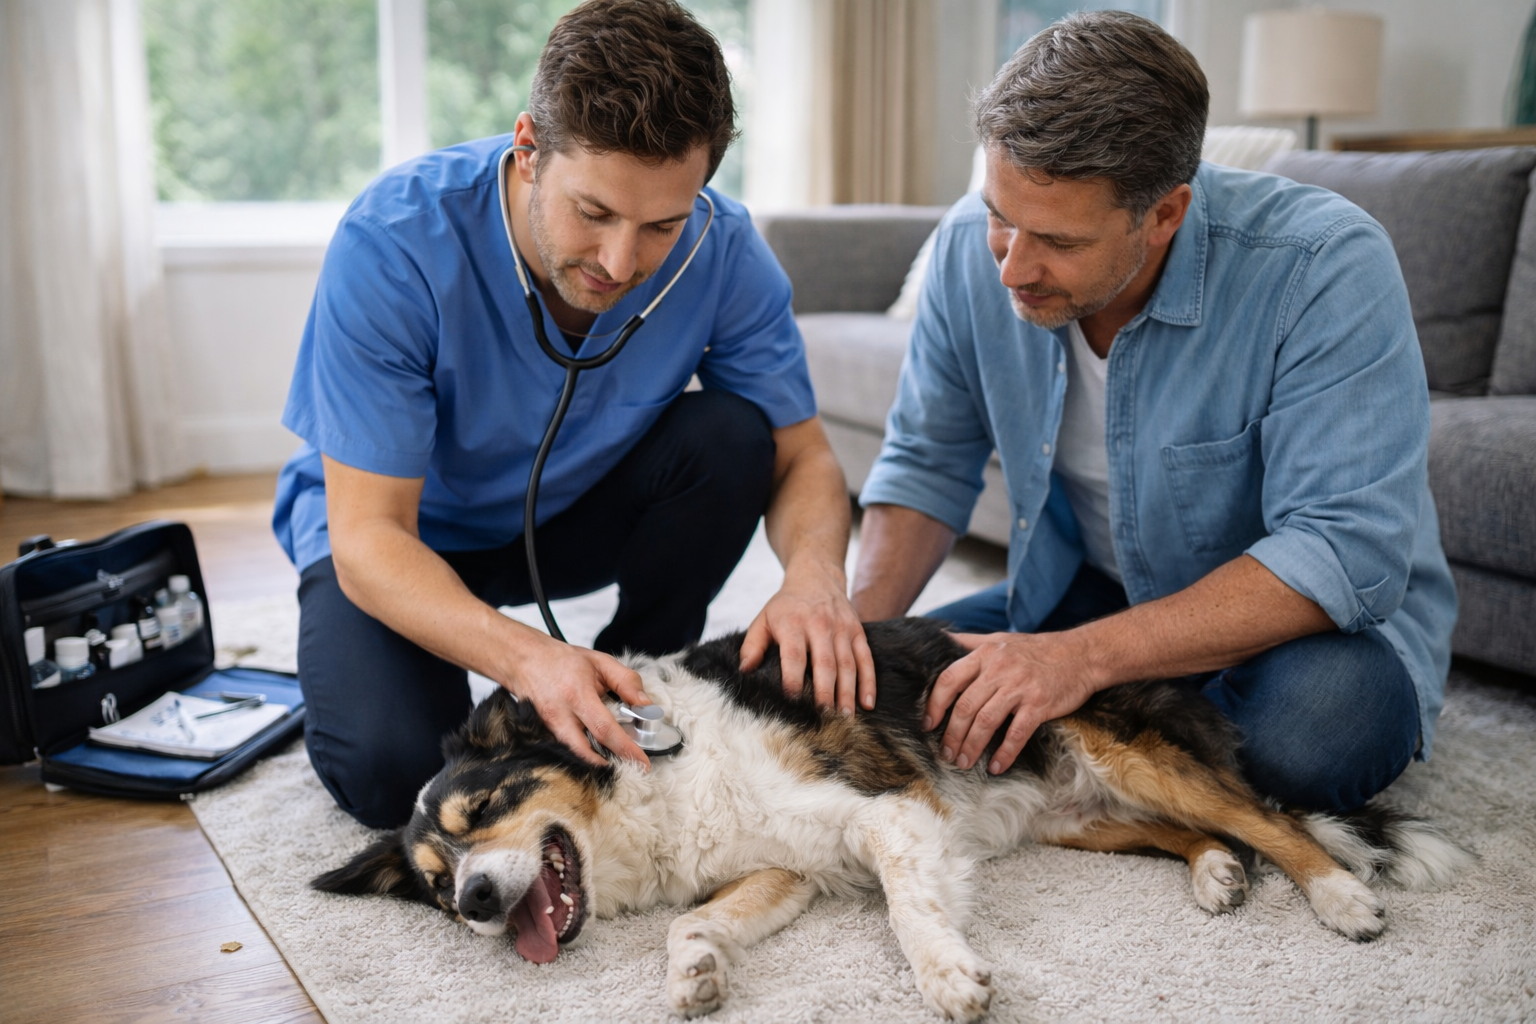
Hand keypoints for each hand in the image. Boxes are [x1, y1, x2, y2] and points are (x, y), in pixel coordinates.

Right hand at [503, 633, 652, 769]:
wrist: (524, 660)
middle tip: (632, 770)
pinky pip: (566, 751)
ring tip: (618, 763)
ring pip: (574, 755)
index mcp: (577, 694)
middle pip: (586, 751)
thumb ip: (627, 682)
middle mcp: (559, 715)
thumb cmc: (563, 661)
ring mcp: (548, 727)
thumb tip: (646, 706)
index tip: (643, 763)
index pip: (605, 729)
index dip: (625, 749)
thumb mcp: (601, 663)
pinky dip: (584, 756)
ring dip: (597, 764)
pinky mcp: (543, 734)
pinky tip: (599, 755)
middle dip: (611, 766)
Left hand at [739, 559, 875, 713]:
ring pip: (848, 664)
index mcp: (793, 623)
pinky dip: (869, 682)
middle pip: (825, 663)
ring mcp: (842, 628)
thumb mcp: (763, 619)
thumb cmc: (786, 606)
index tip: (792, 701)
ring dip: (848, 693)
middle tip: (825, 718)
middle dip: (826, 693)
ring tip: (846, 718)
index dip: (793, 679)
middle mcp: (820, 625)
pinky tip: (868, 703)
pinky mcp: (858, 631)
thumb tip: (744, 672)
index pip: (794, 655)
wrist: (816, 577)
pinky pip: (866, 659)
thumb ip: (752, 646)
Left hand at [923, 630, 1095, 773]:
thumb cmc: (1036, 649)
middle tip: (946, 754)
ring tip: (964, 763)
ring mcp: (1020, 687)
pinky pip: (1016, 733)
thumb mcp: (999, 639)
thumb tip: (939, 637)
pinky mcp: (1039, 705)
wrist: (1081, 655)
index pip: (949, 680)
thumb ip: (969, 642)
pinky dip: (1004, 753)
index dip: (935, 705)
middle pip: (965, 707)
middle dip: (952, 735)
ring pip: (986, 722)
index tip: (929, 725)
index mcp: (985, 654)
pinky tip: (996, 766)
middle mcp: (999, 670)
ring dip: (972, 746)